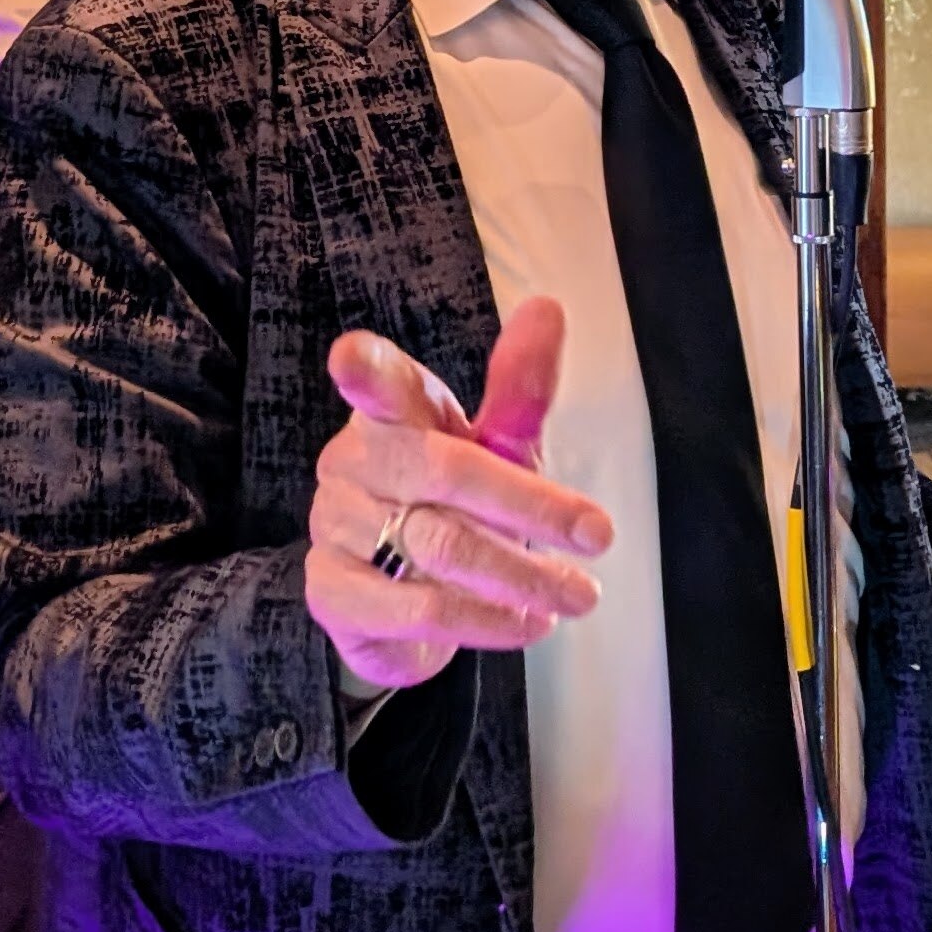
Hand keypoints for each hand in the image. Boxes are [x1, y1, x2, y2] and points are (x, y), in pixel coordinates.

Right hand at [306, 299, 612, 692]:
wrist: (402, 602)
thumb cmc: (457, 503)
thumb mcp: (498, 447)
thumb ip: (521, 389)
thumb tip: (548, 307)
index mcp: (393, 412)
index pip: (378, 383)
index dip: (364, 370)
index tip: (349, 357)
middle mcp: (353, 460)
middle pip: (446, 472)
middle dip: (531, 506)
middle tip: (598, 535)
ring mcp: (335, 526)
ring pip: (439, 546)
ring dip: (521, 574)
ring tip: (577, 594)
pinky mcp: (332, 593)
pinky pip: (416, 608)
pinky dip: (484, 620)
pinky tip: (527, 624)